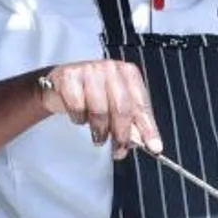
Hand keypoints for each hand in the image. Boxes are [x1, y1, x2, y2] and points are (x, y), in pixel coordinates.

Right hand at [37, 60, 160, 158]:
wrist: (63, 83)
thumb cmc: (94, 95)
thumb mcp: (116, 106)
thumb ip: (133, 123)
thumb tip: (148, 144)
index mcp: (128, 73)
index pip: (141, 104)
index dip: (148, 128)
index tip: (154, 147)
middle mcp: (110, 68)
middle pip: (121, 108)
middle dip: (121, 134)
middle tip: (118, 150)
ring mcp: (88, 70)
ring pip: (99, 109)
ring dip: (98, 130)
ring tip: (98, 135)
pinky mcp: (68, 76)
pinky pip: (77, 106)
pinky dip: (78, 118)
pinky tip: (80, 117)